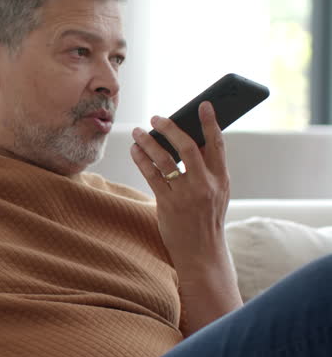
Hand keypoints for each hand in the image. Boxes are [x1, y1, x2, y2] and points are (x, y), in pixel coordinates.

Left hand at [129, 101, 230, 270]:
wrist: (202, 252)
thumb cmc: (206, 218)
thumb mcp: (217, 193)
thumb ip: (208, 169)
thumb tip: (191, 140)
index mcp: (222, 179)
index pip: (217, 144)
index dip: (210, 122)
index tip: (203, 105)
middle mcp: (205, 184)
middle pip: (187, 147)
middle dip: (170, 128)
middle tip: (157, 117)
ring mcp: (186, 195)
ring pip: (164, 159)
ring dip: (149, 142)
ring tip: (139, 131)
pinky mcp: (168, 204)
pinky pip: (151, 175)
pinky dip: (141, 159)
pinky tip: (135, 150)